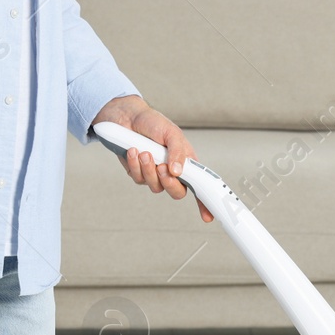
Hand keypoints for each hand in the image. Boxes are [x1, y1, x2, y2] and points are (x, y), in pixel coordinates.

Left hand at [92, 95, 212, 222]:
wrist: (127, 117)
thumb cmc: (153, 123)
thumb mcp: (172, 133)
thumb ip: (178, 152)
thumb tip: (178, 172)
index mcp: (186, 163)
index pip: (198, 186)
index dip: (204, 203)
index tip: (207, 216)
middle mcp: (172, 172)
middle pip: (177, 192)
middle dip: (169, 183)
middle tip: (162, 168)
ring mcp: (155, 175)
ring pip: (156, 187)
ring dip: (149, 170)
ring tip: (144, 152)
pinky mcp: (138, 174)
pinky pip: (139, 179)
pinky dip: (135, 164)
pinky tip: (133, 150)